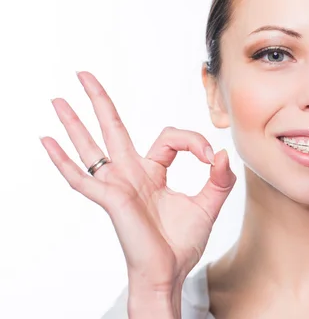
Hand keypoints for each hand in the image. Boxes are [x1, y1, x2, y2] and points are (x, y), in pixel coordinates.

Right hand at [40, 71, 236, 291]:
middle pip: (112, 129)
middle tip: (84, 74)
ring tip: (58, 99)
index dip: (193, 141)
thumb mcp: (208, 205)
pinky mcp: (111, 199)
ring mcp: (117, 185)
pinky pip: (82, 178)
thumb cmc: (182, 243)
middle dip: (99, 101)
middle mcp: (131, 174)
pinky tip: (47, 142)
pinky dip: (63, 161)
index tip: (211, 157)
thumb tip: (222, 154)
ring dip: (74, 123)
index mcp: (153, 172)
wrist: (169, 273)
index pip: (170, 138)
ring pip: (91, 147)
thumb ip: (219, 180)